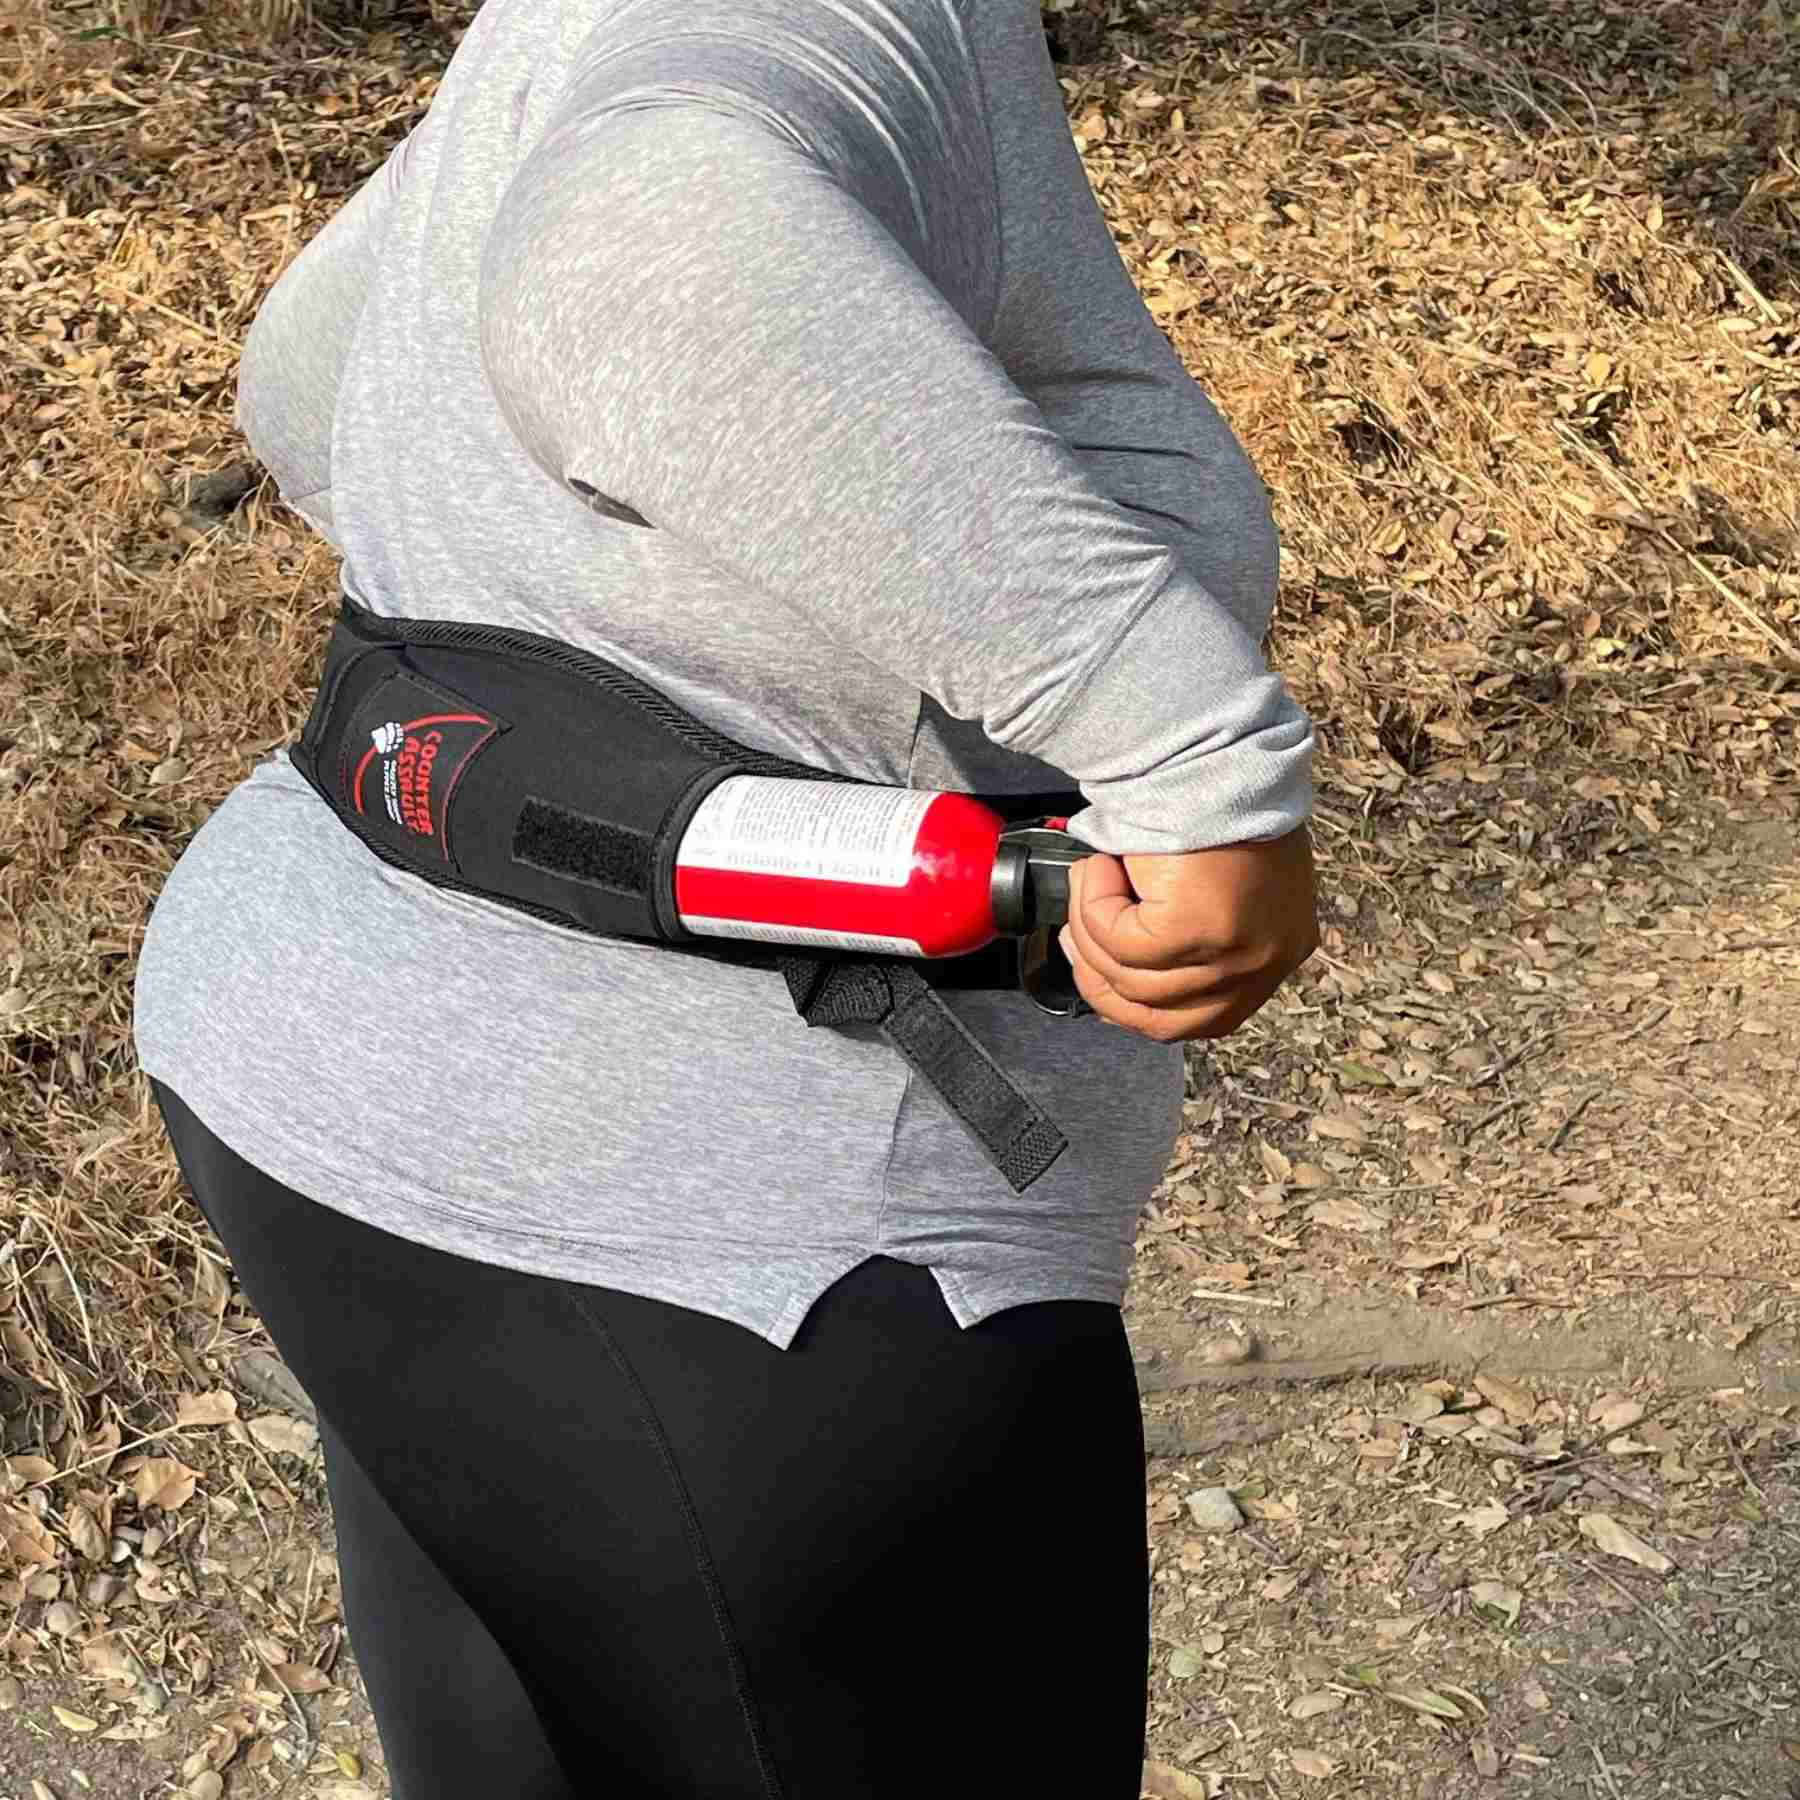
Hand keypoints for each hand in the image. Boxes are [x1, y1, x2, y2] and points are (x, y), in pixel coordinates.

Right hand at [1057, 826, 1317, 1043]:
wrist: (1210, 750)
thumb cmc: (1207, 802)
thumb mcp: (1215, 887)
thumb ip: (1187, 936)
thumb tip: (1121, 967)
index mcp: (1276, 953)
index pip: (1205, 1021)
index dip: (1138, 1007)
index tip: (1100, 974)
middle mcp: (1266, 962)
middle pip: (1164, 1020)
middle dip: (1103, 981)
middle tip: (1073, 937)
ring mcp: (1238, 952)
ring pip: (1132, 981)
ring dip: (1092, 931)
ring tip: (1093, 879)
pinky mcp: (1201, 929)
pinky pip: (1120, 944)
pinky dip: (1095, 905)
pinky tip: (1102, 867)